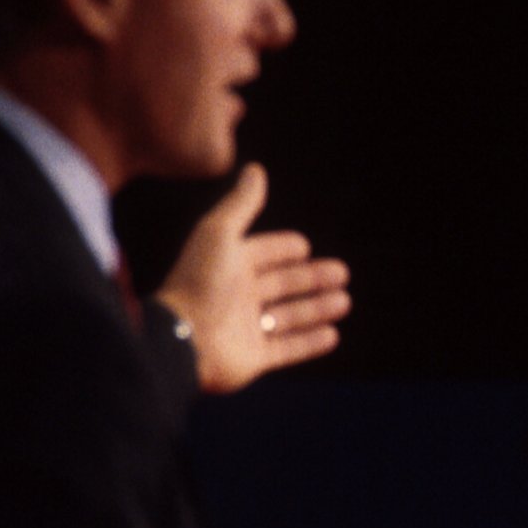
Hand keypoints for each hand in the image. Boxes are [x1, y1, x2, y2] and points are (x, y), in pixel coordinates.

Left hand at [154, 163, 350, 392]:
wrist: (183, 339)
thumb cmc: (199, 282)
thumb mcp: (220, 234)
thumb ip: (241, 204)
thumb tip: (255, 168)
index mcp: (230, 265)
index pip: (264, 253)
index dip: (284, 248)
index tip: (304, 247)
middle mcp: (238, 296)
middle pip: (283, 284)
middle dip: (312, 278)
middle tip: (342, 274)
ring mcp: (246, 329)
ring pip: (289, 317)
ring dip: (317, 309)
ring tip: (344, 302)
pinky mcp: (253, 358)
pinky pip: (287, 350)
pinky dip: (310, 343)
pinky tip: (333, 336)